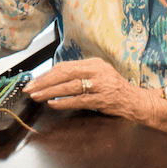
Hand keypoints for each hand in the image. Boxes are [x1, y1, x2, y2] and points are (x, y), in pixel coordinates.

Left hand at [24, 59, 162, 126]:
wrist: (137, 102)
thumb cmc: (114, 90)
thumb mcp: (98, 76)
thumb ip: (79, 75)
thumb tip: (52, 79)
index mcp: (93, 63)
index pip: (64, 66)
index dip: (46, 74)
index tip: (33, 82)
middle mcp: (97, 70)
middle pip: (64, 73)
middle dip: (44, 81)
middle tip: (29, 89)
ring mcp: (101, 84)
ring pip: (70, 86)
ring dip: (50, 92)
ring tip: (36, 96)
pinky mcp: (104, 99)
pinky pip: (80, 100)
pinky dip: (65, 102)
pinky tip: (53, 104)